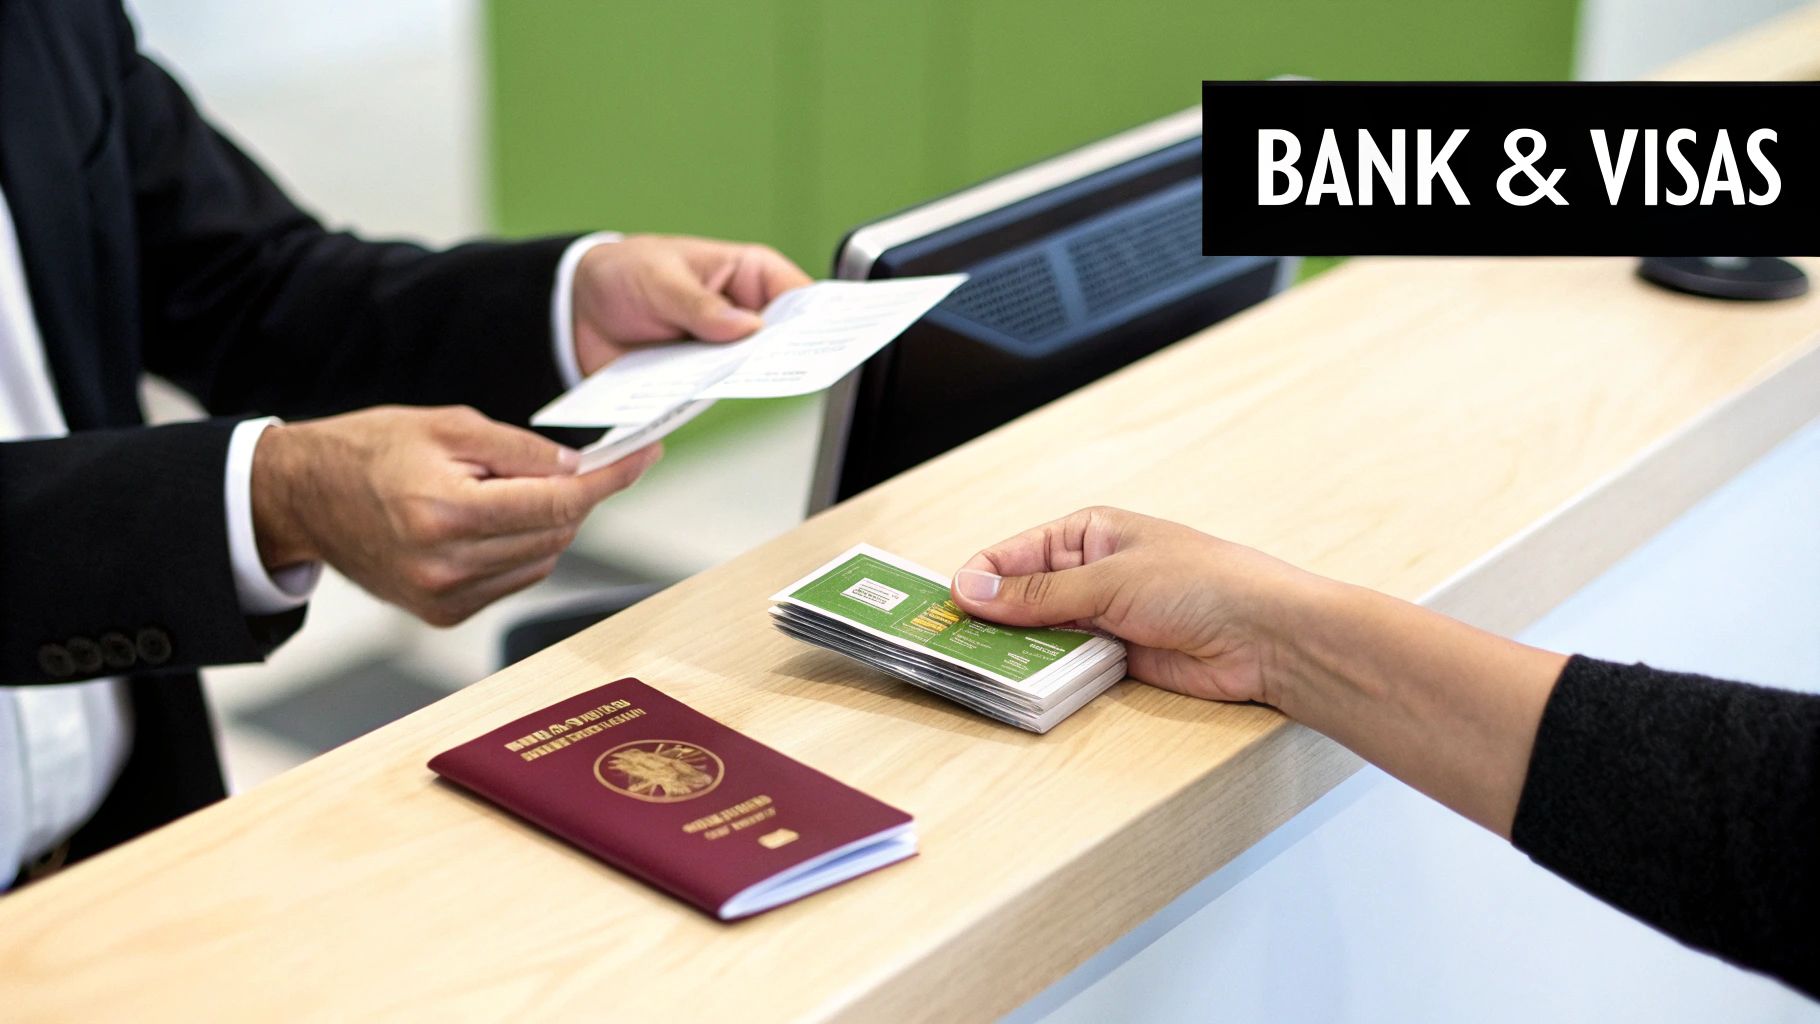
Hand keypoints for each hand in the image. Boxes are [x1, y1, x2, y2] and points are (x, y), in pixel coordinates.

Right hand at [252, 406, 659, 625]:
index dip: (610, 478)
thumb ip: (520, 449)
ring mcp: (443, 598)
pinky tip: (493, 518)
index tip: (645, 455)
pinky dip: (524, 547)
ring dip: (550, 521)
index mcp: (445, 513)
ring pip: (543, 558)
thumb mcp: (446, 426)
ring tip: (506, 486)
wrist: (302, 497)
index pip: (558, 503)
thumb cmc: (369, 450)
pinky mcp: (443, 614)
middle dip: (577, 494)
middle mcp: (446, 566)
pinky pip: (514, 577)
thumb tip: (580, 467)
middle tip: (575, 461)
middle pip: (557, 532)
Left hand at [570, 235, 812, 374]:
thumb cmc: (626, 273)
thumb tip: (747, 327)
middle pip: (783, 340)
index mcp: (747, 275)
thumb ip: (699, 305)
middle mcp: (744, 315)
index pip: (798, 294)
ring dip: (746, 378)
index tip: (826, 335)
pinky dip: (709, 396)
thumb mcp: (660, 279)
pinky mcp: (698, 379)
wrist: (577, 310)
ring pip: (750, 371)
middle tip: (789, 365)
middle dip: (786, 353)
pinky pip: (712, 393)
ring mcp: (723, 351)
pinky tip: (703, 396)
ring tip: (742, 380)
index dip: (817, 316)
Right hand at [948, 506, 1317, 705]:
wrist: (1270, 637)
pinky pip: (1068, 666)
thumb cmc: (1206, 583)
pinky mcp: (1118, 658)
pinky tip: (1024, 686)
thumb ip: (1038, 594)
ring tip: (981, 670)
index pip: (1013, 554)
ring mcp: (1105, 618)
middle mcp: (1092, 573)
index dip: (977, 579)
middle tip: (950, 647)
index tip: (944, 608)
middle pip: (1021, 598)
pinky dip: (1048, 676)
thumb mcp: (1110, 581)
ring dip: (1018, 653)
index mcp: (1089, 533)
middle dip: (990, 621)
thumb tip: (971, 589)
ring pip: (1041, 636)